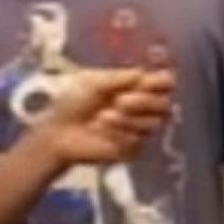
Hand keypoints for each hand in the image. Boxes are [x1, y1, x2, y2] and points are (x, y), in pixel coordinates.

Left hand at [36, 68, 173, 164]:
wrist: (58, 133)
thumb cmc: (73, 103)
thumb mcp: (92, 82)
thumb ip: (119, 77)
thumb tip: (143, 73)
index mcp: (135, 87)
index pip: (164, 84)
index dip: (163, 82)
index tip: (150, 81)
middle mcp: (142, 108)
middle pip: (164, 104)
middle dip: (144, 102)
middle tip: (121, 101)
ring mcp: (139, 130)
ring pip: (153, 123)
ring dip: (126, 120)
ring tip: (101, 118)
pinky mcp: (133, 149)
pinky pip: (138, 141)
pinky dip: (118, 135)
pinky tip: (101, 133)